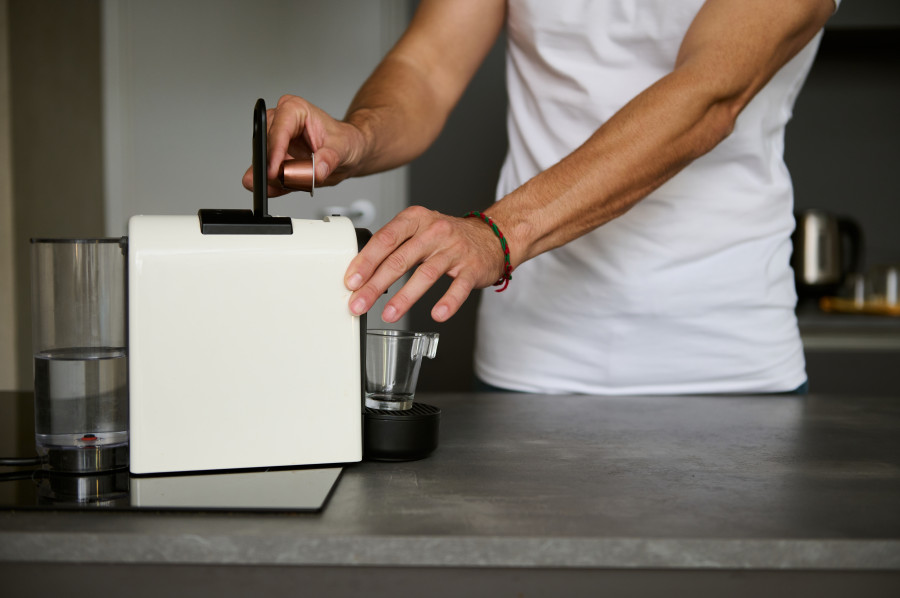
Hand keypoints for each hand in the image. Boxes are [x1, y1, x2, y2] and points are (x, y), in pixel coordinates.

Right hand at [241, 94, 366, 196]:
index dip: (274, 152)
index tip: (273, 172)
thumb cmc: (345, 140)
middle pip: (266, 147)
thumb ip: (329, 159)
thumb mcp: (343, 148)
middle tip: (287, 182)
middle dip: (275, 168)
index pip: (278, 130)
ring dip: (275, 179)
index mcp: (294, 109)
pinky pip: (268, 176)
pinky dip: (274, 186)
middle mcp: (280, 121)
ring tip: (295, 183)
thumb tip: (316, 171)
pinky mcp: (274, 159)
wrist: (348, 151)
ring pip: (264, 163)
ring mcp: (275, 140)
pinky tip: (285, 188)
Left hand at [345, 206, 506, 322]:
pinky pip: (458, 287)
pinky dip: (448, 302)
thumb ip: (393, 248)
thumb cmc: (447, 237)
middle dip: (376, 284)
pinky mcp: (472, 268)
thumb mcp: (418, 231)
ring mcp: (454, 250)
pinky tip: (436, 314)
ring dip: (405, 297)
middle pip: (400, 259)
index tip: (351, 280)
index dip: (366, 261)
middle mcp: (434, 232)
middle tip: (359, 303)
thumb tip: (361, 275)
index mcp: (415, 220)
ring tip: (389, 314)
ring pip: (426, 274)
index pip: (385, 239)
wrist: (491, 237)